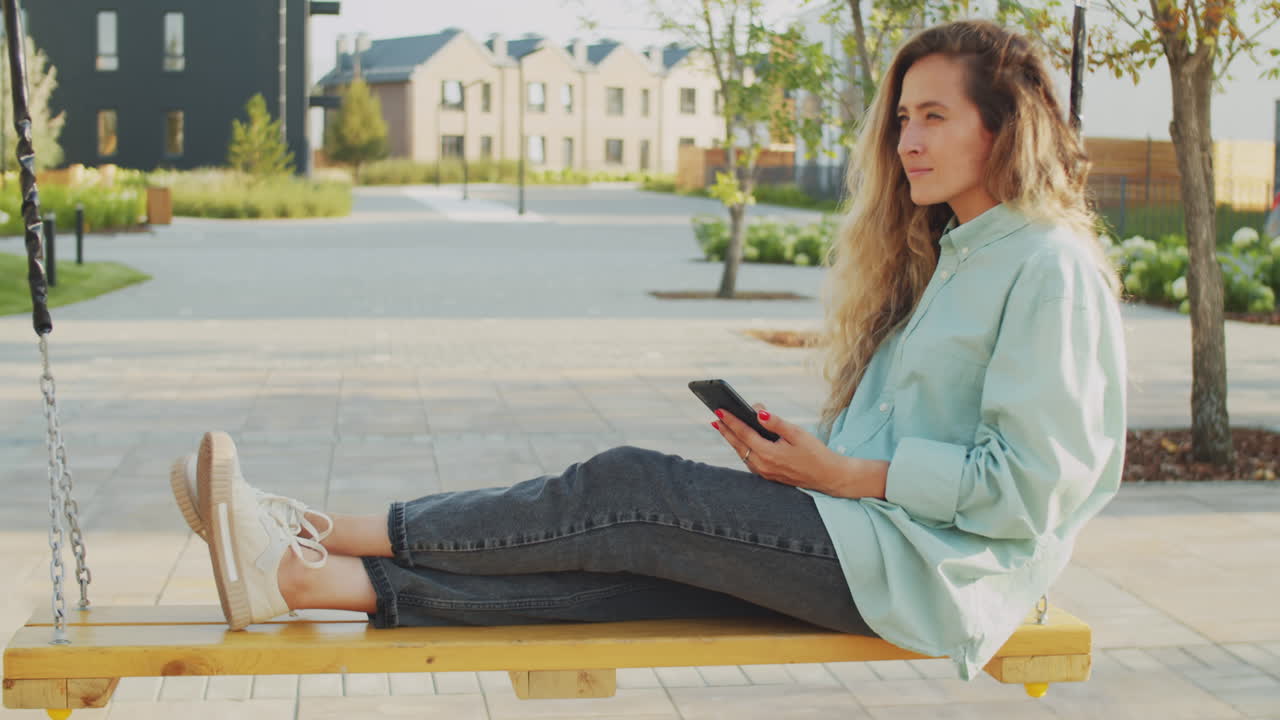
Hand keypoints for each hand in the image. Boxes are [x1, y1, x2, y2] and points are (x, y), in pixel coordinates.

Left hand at [711, 404, 886, 498]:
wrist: (829, 477)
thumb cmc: (816, 453)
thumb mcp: (798, 434)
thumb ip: (776, 423)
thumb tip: (758, 413)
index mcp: (769, 454)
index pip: (744, 434)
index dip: (730, 421)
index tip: (719, 410)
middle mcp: (763, 466)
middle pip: (738, 445)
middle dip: (726, 430)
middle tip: (715, 416)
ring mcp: (765, 473)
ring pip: (742, 453)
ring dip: (733, 440)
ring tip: (723, 426)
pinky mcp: (769, 476)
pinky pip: (750, 460)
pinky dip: (743, 448)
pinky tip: (741, 440)